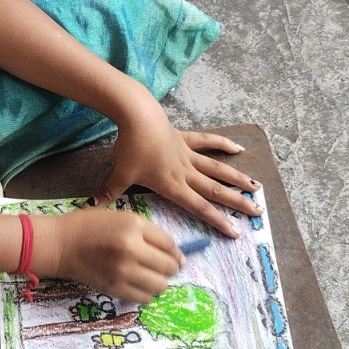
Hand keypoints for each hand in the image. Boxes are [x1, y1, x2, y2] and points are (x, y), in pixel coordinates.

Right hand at [34, 206, 183, 302]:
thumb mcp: (122, 218)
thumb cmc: (90, 226)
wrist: (60, 244)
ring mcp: (122, 271)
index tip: (176, 257)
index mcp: (134, 227)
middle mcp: (131, 249)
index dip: (176, 253)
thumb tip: (177, 256)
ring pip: (160, 285)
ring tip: (149, 276)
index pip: (170, 245)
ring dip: (159, 282)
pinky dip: (146, 293)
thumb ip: (150, 233)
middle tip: (162, 266)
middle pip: (169, 267)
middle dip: (170, 268)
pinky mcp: (114, 288)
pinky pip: (144, 298)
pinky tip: (137, 284)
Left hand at [98, 95, 260, 238]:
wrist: (137, 116)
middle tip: (258, 212)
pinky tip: (238, 149)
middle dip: (237, 203)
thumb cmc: (129, 148)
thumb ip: (108, 194)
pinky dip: (224, 145)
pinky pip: (208, 142)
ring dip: (237, 178)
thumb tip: (90, 209)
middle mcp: (185, 172)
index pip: (199, 207)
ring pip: (218, 169)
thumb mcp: (118, 176)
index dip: (217, 221)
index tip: (235, 232)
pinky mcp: (186, 139)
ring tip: (257, 187)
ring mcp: (188, 154)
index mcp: (172, 185)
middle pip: (216, 190)